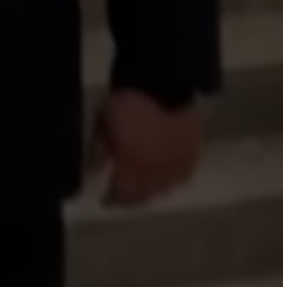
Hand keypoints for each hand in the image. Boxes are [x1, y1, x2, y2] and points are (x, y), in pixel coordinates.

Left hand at [90, 89, 203, 206]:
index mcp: (132, 165)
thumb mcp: (103, 124)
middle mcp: (156, 172)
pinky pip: (180, 178)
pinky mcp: (193, 156)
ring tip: (141, 191)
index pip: (121, 193)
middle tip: (122, 198)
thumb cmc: (129, 103)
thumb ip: (97, 152)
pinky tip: (163, 180)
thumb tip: (91, 175)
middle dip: (130, 199)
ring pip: (162, 190)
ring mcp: (177, 166)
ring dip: (150, 193)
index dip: (112, 200)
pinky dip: (169, 183)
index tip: (104, 202)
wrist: (168, 84)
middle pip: (143, 195)